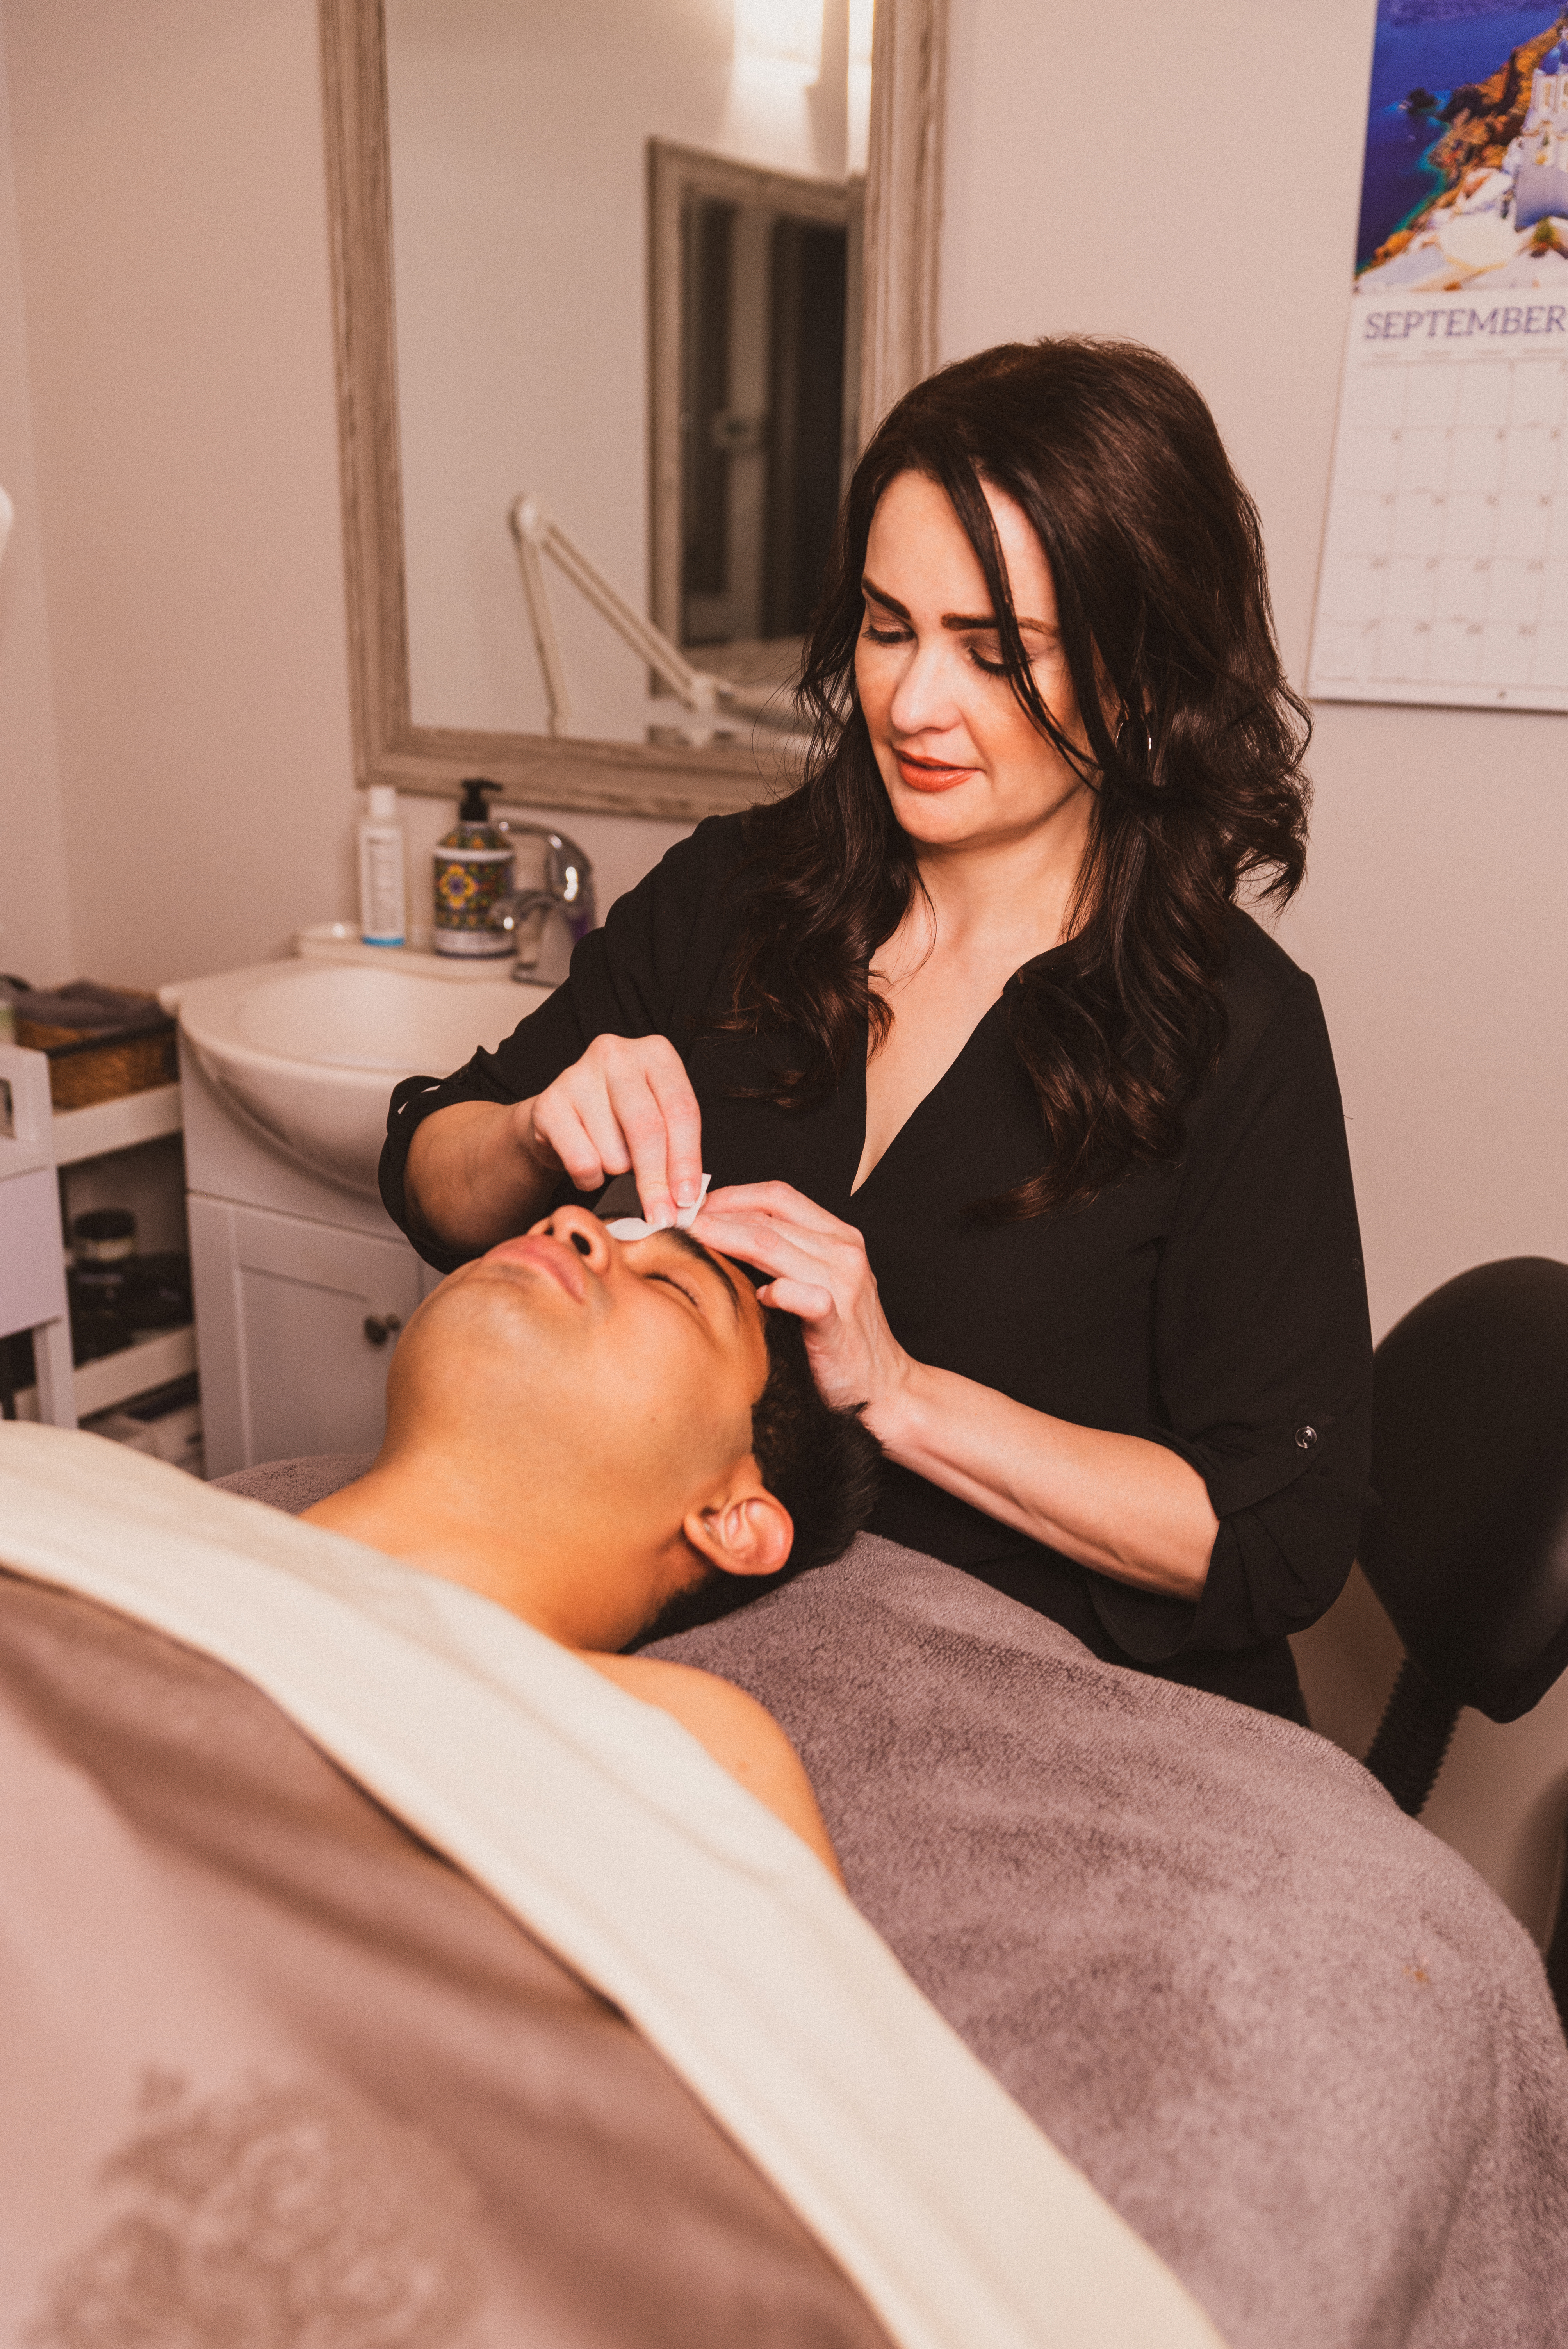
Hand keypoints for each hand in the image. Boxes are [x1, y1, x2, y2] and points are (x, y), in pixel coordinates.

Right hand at [520, 1033, 703, 1230]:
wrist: (556, 1120)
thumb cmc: (617, 1123)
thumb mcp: (657, 1124)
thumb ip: (676, 1152)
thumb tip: (687, 1200)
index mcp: (656, 1053)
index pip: (682, 1110)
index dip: (687, 1161)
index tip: (687, 1201)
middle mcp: (617, 1054)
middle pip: (648, 1129)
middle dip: (657, 1182)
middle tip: (661, 1216)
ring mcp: (579, 1074)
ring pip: (614, 1151)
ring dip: (617, 1172)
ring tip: (609, 1160)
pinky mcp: (548, 1103)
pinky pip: (582, 1161)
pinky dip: (589, 1178)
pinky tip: (587, 1166)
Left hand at [693, 1182, 912, 1422]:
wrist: (883, 1386)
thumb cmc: (842, 1336)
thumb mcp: (817, 1281)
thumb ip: (782, 1256)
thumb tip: (725, 1236)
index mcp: (838, 1237)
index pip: (778, 1197)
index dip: (732, 1195)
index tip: (696, 1204)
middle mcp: (844, 1252)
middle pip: (769, 1218)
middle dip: (718, 1214)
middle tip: (679, 1220)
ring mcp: (843, 1284)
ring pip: (774, 1246)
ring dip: (728, 1238)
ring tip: (695, 1239)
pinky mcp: (837, 1322)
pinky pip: (805, 1296)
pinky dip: (779, 1291)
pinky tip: (758, 1295)